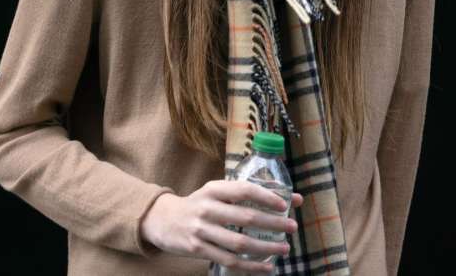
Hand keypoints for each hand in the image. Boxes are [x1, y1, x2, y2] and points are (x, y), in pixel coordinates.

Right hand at [140, 179, 303, 272]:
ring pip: (240, 243)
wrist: (163, 219)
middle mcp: (208, 207)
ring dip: (266, 247)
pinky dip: (251, 267)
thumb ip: (244, 194)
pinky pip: (230, 261)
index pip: (244, 190)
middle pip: (246, 218)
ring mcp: (202, 230)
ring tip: (285, 248)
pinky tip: (267, 266)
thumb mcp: (215, 192)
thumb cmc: (199, 203)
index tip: (285, 204)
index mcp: (214, 189)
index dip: (266, 197)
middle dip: (273, 224)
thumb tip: (288, 197)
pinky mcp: (199, 250)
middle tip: (292, 227)